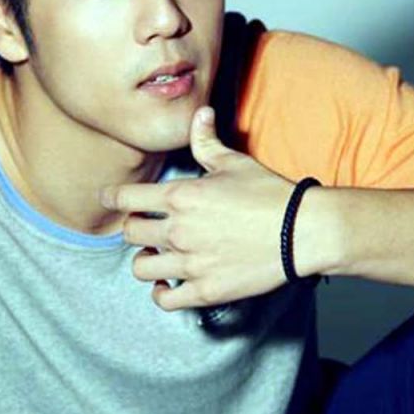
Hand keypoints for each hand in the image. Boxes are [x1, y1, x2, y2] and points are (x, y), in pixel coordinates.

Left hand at [100, 106, 301, 309]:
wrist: (303, 231)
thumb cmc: (270, 194)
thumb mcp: (235, 162)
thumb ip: (207, 141)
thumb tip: (200, 113)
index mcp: (180, 196)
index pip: (124, 198)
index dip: (112, 197)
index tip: (109, 199)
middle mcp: (178, 231)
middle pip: (129, 233)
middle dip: (135, 228)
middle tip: (147, 228)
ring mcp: (190, 263)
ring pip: (140, 268)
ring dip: (145, 261)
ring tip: (156, 257)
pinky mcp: (205, 289)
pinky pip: (164, 300)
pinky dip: (160, 293)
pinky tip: (167, 285)